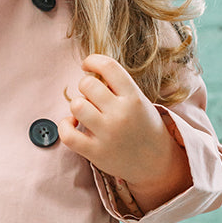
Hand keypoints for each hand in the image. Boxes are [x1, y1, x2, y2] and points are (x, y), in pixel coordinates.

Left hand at [59, 53, 191, 213]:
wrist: (156, 162)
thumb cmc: (143, 127)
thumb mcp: (139, 101)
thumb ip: (118, 86)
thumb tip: (90, 72)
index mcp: (134, 97)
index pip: (108, 66)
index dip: (92, 61)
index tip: (87, 65)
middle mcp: (121, 114)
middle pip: (87, 85)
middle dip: (86, 87)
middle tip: (92, 97)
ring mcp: (108, 134)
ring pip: (76, 105)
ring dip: (77, 105)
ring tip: (85, 112)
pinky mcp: (95, 152)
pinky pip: (68, 134)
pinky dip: (65, 126)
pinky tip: (73, 123)